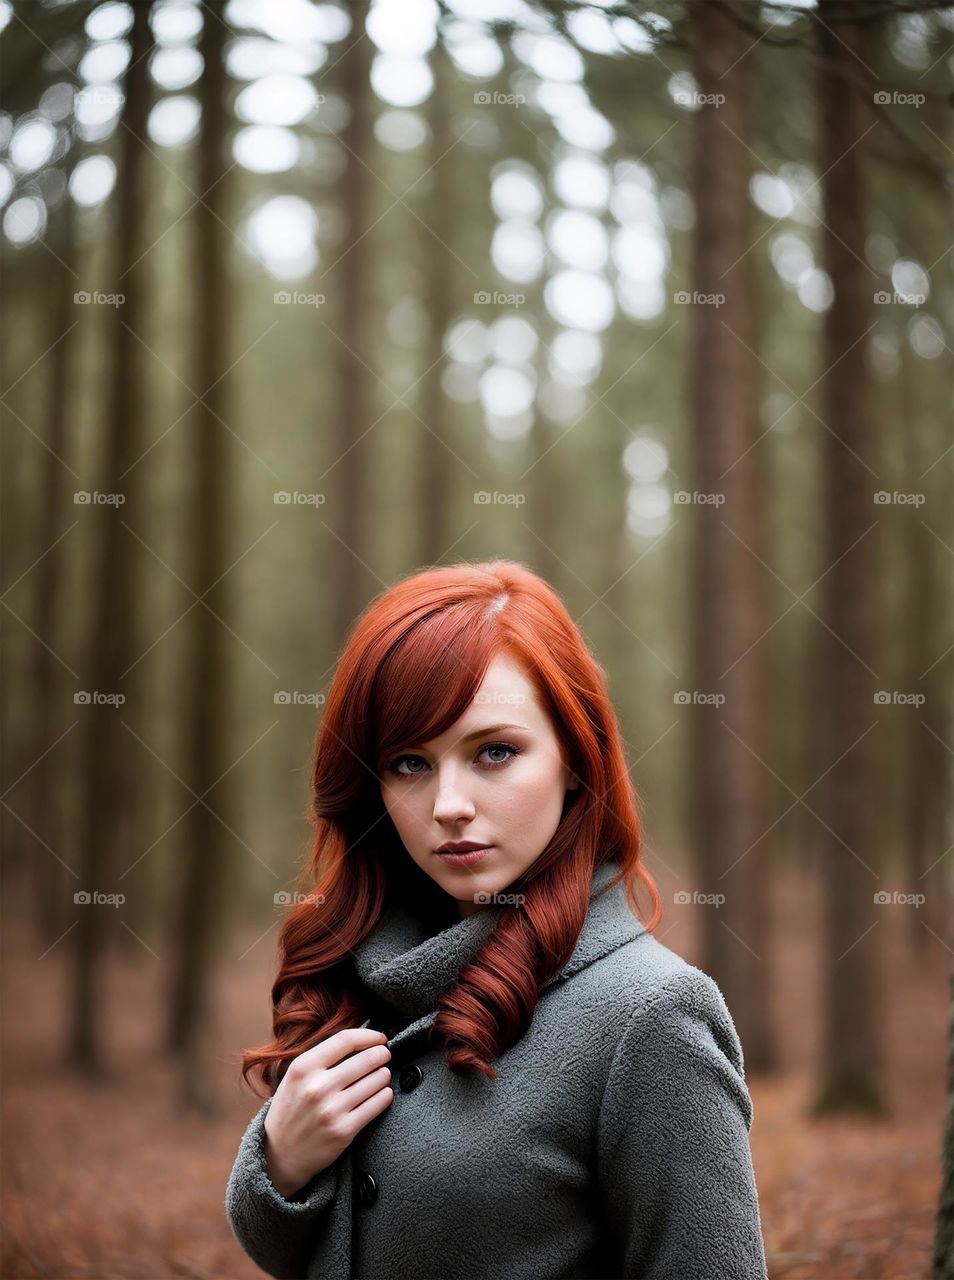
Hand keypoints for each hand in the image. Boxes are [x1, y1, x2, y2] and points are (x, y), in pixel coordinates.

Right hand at [263, 1027, 392, 1198]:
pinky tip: (383, 1092)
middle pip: (366, 1059)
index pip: (345, 1040)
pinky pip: (378, 1104)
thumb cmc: (291, 1110)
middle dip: (381, 1054)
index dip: (368, 1035)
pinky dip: (385, 1095)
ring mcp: (332, 1110)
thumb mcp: (295, 1076)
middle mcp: (317, 1087)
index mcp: (303, 1068)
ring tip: (382, 1074)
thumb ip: (321, 1057)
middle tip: (385, 1054)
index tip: (379, 1038)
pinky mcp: (345, 1130)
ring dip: (384, 1074)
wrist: (280, 1155)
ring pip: (376, 1080)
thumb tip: (359, 1039)